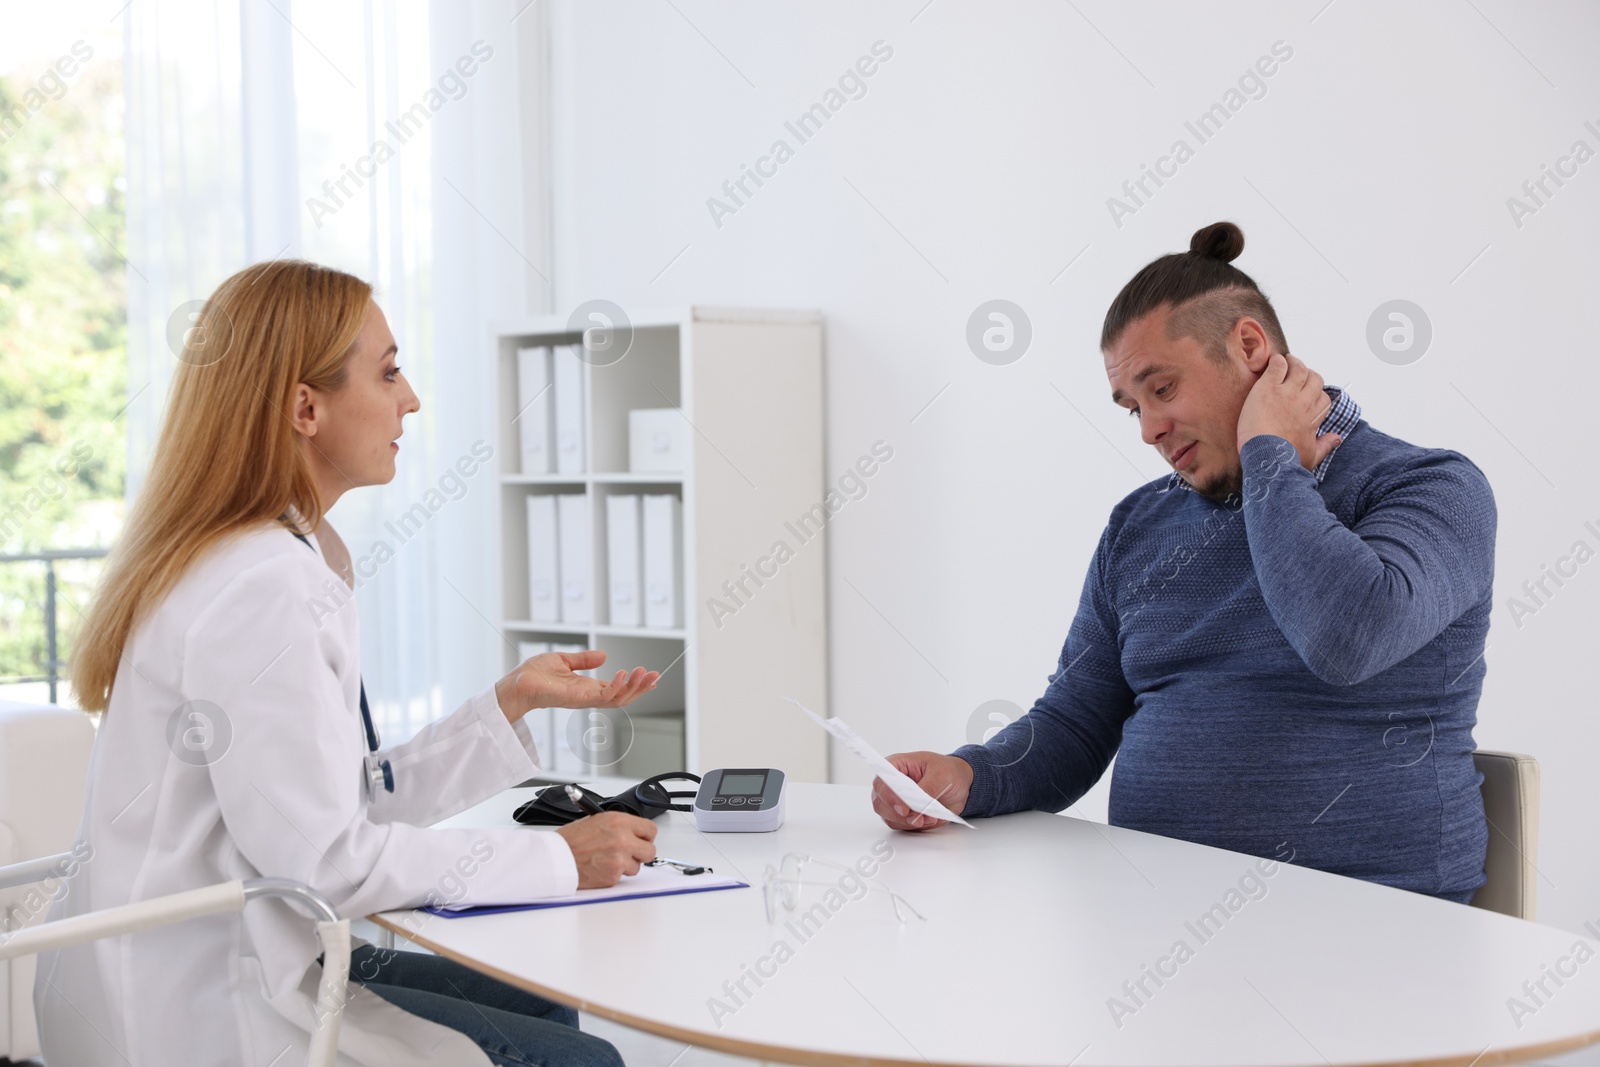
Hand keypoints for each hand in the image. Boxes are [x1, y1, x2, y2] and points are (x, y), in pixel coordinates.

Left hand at [495, 649, 657, 723]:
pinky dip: (616, 686)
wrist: (517, 684)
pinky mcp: (577, 699)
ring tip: (643, 674)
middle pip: (623, 697)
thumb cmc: (534, 675)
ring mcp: (584, 699)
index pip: (617, 688)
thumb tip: (604, 655)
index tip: (651, 676)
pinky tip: (623, 674)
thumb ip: (584, 659)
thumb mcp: (563, 660)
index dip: (635, 683)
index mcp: (587, 687)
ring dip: (633, 687)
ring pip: (617, 699)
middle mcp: (589, 696)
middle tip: (655, 675)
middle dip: (641, 687)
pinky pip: (603, 696)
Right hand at [555, 812, 657, 888]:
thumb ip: (619, 826)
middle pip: (650, 850)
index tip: (642, 839)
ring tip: (607, 860)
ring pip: (637, 866)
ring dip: (626, 865)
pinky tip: (600, 867)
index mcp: (619, 821)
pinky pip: (622, 877)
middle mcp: (623, 839)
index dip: (646, 836)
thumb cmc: (571, 840)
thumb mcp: (597, 821)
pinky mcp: (613, 876)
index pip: (650, 829)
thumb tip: (634, 833)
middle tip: (630, 853)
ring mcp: (619, 859)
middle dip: (641, 853)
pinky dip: (614, 874)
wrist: (556, 857)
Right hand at [870, 752, 972, 831]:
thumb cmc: (948, 771)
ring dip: (910, 822)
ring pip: (890, 817)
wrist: (960, 784)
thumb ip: (927, 789)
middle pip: (880, 803)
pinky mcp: (903, 814)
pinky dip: (916, 826)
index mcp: (896, 766)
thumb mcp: (941, 775)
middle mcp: (892, 784)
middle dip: (899, 814)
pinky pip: (902, 826)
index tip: (904, 808)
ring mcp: (895, 801)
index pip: (881, 781)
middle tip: (919, 818)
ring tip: (931, 818)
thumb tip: (917, 806)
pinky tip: (930, 819)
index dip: (888, 796)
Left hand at [1235, 351, 1341, 471]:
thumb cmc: (1286, 461)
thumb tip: (1337, 438)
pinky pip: (1278, 366)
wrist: (1266, 457)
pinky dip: (1277, 361)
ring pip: (1299, 368)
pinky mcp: (1268, 388)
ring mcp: (1287, 393)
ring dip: (1294, 362)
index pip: (1323, 397)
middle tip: (1296, 373)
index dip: (1315, 393)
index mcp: (1314, 417)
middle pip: (1314, 378)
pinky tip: (1273, 362)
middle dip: (1307, 374)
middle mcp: (1304, 402)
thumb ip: (1325, 446)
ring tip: (1286, 361)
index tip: (1306, 393)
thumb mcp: (1311, 457)